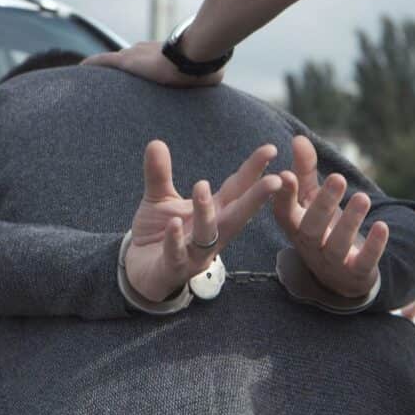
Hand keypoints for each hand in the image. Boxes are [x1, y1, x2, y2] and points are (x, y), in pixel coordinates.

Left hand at [84, 42, 224, 86]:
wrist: (196, 56)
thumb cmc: (206, 65)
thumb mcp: (209, 71)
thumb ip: (208, 74)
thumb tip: (219, 75)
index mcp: (164, 54)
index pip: (149, 59)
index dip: (143, 66)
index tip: (138, 73)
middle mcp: (146, 50)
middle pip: (130, 58)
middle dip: (122, 67)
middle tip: (112, 79)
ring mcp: (136, 54)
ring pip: (115, 62)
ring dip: (105, 70)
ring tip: (92, 79)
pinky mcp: (126, 61)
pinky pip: (103, 62)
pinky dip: (92, 65)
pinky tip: (79, 70)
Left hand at [125, 140, 280, 301]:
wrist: (139, 271)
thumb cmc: (160, 233)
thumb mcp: (158, 199)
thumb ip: (159, 173)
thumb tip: (156, 142)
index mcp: (215, 212)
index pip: (238, 188)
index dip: (254, 170)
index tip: (271, 149)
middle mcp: (213, 233)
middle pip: (238, 214)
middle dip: (257, 198)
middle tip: (275, 180)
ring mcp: (196, 253)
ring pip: (207, 234)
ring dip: (206, 211)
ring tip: (202, 185)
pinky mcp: (174, 268)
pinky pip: (177, 254)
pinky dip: (175, 239)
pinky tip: (172, 223)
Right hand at [272, 136, 388, 298]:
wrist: (340, 276)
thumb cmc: (321, 227)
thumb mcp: (311, 199)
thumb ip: (305, 170)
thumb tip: (299, 139)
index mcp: (296, 225)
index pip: (284, 212)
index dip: (284, 196)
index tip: (285, 175)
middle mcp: (310, 245)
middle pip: (312, 228)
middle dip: (324, 204)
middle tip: (338, 179)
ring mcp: (332, 262)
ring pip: (337, 245)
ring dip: (350, 222)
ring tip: (362, 198)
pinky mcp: (356, 273)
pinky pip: (364, 262)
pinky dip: (373, 246)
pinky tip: (382, 226)